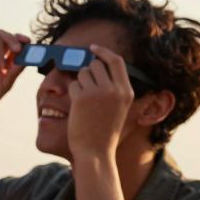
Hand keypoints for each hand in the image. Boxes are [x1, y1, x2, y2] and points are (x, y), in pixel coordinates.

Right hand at [0, 30, 30, 117]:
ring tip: (1, 70)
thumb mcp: (6, 83)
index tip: (28, 42)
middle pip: (3, 35)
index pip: (13, 43)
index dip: (21, 40)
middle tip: (17, 49)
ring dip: (2, 54)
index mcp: (2, 59)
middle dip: (12, 39)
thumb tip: (28, 55)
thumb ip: (16, 69)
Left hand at [66, 44, 133, 159]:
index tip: (92, 48)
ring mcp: (97, 93)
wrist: (95, 151)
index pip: (116, 61)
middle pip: (96, 64)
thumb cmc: (104, 131)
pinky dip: (73, 93)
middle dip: (88, 72)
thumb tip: (97, 65)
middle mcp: (114, 89)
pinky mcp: (81, 98)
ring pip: (83, 73)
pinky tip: (78, 108)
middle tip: (87, 89)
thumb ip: (114, 87)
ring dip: (80, 83)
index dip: (103, 51)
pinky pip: (73, 84)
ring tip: (84, 103)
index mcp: (126, 91)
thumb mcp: (119, 108)